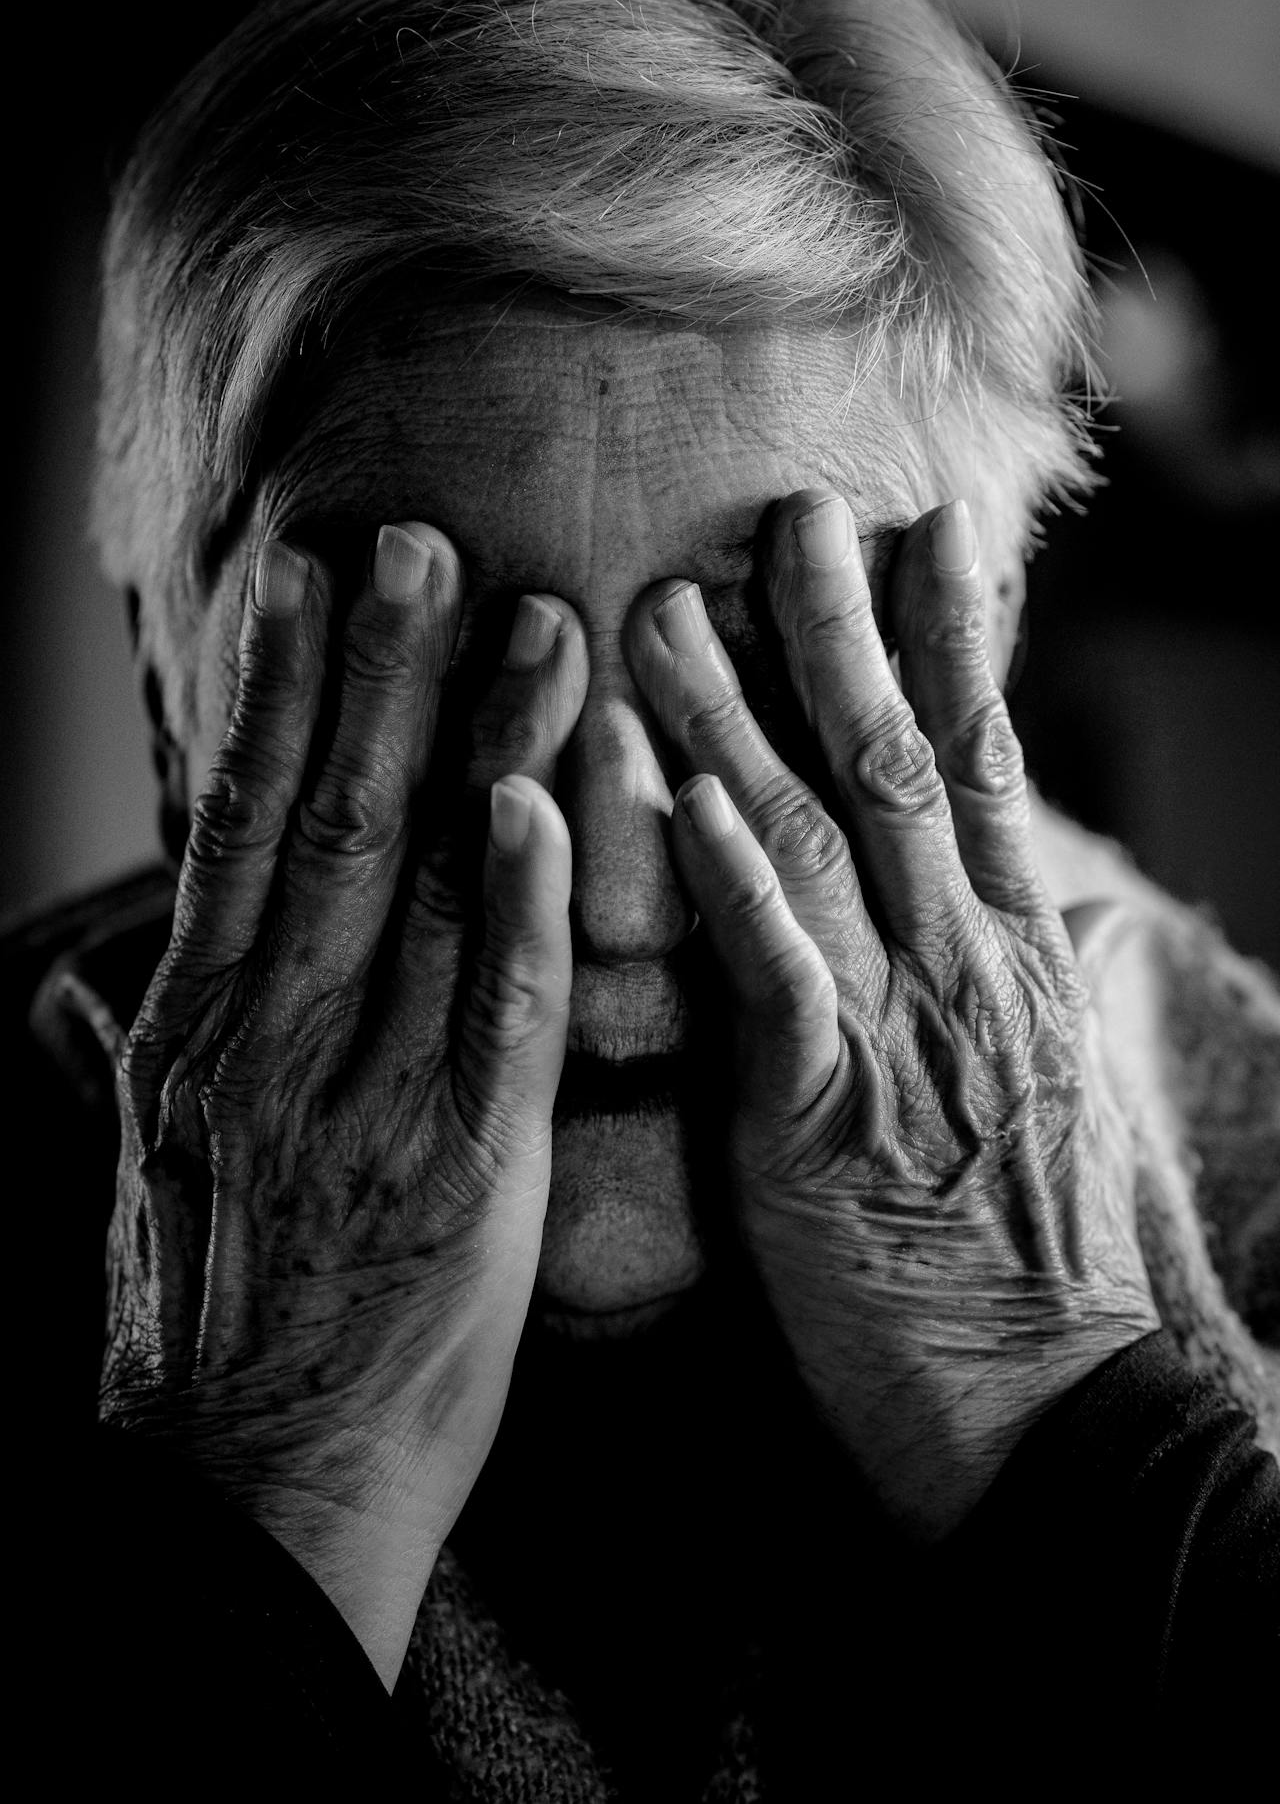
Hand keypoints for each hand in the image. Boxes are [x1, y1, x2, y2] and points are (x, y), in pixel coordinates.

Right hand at [103, 524, 585, 1680]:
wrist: (243, 1496)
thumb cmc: (207, 1325)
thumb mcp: (142, 1173)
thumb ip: (136, 1050)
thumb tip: (87, 978)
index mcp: (192, 1031)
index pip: (237, 827)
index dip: (276, 695)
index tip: (308, 583)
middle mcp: (266, 1040)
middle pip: (327, 821)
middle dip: (381, 676)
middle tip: (422, 545)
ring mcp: (359, 1100)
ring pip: (414, 888)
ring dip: (473, 747)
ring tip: (526, 624)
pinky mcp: (460, 1172)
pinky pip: (493, 1015)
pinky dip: (515, 903)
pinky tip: (540, 805)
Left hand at [627, 492, 1157, 1536]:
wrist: (1052, 1418)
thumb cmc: (1044, 1262)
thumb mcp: (1072, 1096)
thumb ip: (1067, 977)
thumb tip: (1082, 895)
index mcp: (1018, 957)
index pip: (990, 764)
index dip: (957, 640)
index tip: (922, 533)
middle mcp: (969, 966)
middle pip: (906, 762)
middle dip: (843, 633)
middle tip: (794, 514)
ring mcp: (904, 1033)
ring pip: (824, 838)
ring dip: (744, 717)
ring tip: (669, 611)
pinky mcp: (826, 1117)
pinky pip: (780, 972)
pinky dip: (734, 877)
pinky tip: (684, 791)